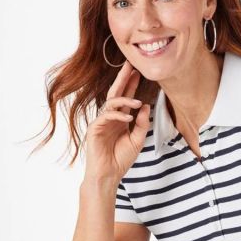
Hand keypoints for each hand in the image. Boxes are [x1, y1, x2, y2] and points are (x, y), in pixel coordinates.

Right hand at [84, 59, 150, 182]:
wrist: (108, 175)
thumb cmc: (120, 159)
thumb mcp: (137, 140)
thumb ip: (142, 124)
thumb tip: (146, 106)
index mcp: (120, 119)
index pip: (126, 98)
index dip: (131, 84)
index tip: (138, 71)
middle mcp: (110, 117)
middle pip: (116, 93)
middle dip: (123, 79)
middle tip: (130, 65)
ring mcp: (101, 122)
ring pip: (111, 103)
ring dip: (125, 99)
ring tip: (137, 101)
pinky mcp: (94, 128)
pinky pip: (105, 116)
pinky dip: (118, 115)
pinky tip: (128, 117)